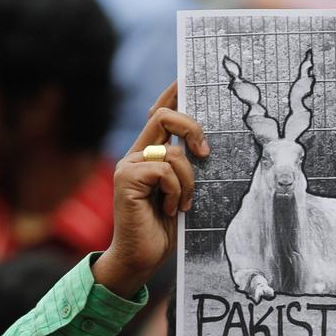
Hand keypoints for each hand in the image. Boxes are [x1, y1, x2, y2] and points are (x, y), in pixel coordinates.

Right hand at [92, 82, 208, 296]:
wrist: (140, 259)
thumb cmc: (164, 230)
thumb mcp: (183, 192)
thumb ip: (187, 168)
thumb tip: (207, 146)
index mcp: (149, 154)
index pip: (160, 112)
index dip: (173, 92)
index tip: (188, 76)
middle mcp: (136, 154)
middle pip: (163, 115)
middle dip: (191, 126)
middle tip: (205, 152)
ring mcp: (129, 165)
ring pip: (174, 152)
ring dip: (189, 181)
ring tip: (184, 204)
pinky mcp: (127, 178)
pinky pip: (166, 171)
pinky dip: (177, 191)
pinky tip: (172, 210)